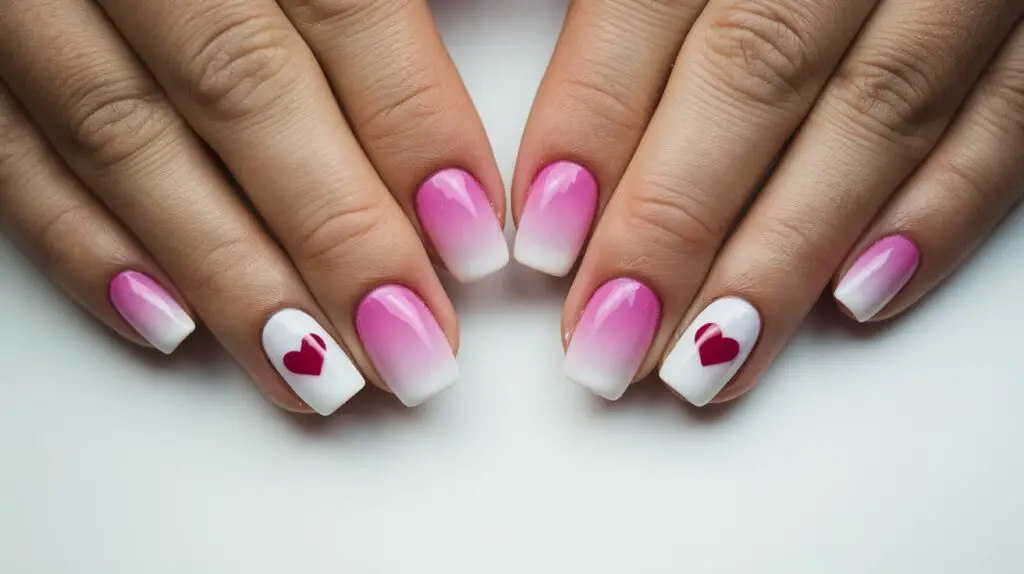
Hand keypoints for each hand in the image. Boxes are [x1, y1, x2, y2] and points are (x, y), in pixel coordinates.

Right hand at [0, 0, 509, 413]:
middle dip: (332, 234)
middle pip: (239, 90)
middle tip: (411, 347)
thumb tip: (485, 32)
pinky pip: (8, 150)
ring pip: (124, 137)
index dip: (411, 128)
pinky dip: (85, 245)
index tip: (473, 238)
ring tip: (314, 372)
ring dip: (225, 270)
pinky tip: (166, 321)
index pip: (338, 2)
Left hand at [513, 0, 1023, 403]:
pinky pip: (1012, 114)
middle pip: (761, 75)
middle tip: (605, 342)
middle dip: (678, 223)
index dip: (595, 125)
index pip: (656, 2)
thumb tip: (550, 134)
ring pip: (879, 115)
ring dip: (788, 252)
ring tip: (707, 358)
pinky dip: (943, 213)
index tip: (544, 236)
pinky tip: (863, 293)